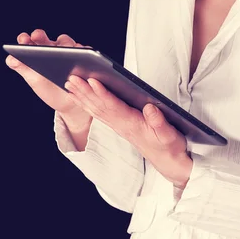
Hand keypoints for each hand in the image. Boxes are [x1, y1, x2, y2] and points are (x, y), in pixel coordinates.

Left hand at [5, 29, 92, 122]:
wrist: (70, 103)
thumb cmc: (50, 90)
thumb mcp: (34, 80)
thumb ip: (22, 68)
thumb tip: (11, 58)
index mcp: (39, 52)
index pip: (31, 41)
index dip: (26, 39)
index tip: (23, 39)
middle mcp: (54, 48)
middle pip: (48, 39)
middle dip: (41, 36)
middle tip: (37, 36)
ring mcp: (69, 51)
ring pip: (67, 42)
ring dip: (64, 44)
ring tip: (60, 50)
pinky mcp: (84, 56)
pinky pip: (85, 50)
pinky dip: (82, 52)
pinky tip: (80, 57)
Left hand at [64, 75, 192, 187]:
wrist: (167, 161)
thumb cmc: (169, 145)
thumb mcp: (169, 135)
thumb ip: (159, 122)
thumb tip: (150, 108)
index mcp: (132, 124)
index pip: (114, 107)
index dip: (103, 94)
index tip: (92, 81)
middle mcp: (121, 125)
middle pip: (99, 106)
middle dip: (85, 91)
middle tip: (71, 77)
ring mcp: (118, 126)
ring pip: (96, 109)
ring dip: (82, 96)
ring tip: (69, 83)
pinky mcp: (118, 126)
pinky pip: (98, 113)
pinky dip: (87, 103)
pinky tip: (79, 97)